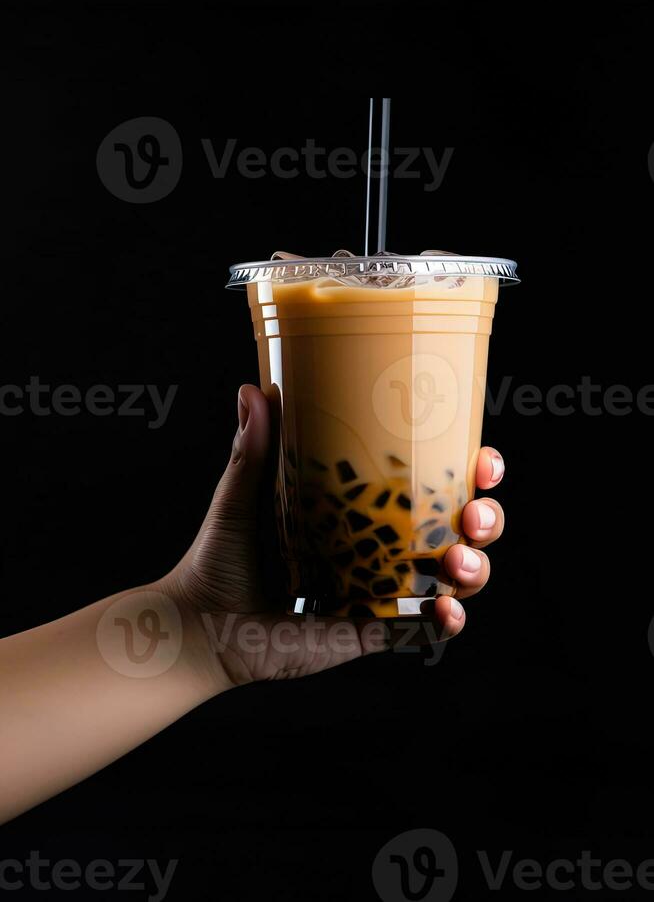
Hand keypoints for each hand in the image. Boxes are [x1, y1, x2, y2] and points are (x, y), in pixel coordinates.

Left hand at [160, 385, 505, 688]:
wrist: (202, 623)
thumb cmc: (223, 555)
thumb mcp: (242, 497)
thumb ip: (251, 450)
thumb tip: (252, 390)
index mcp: (367, 505)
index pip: (434, 482)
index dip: (472, 471)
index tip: (483, 458)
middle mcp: (385, 544)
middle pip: (461, 528)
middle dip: (486, 518)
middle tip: (475, 512)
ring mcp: (384, 588)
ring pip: (456, 577)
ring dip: (474, 568)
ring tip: (455, 560)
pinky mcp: (373, 629)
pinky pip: (424, 630)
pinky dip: (445, 622)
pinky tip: (445, 611)